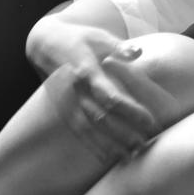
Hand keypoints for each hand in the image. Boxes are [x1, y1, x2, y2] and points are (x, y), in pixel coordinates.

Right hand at [43, 38, 180, 162]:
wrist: (43, 44)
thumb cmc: (79, 38)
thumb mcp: (99, 37)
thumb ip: (119, 47)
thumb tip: (138, 52)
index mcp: (86, 70)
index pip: (109, 95)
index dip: (129, 110)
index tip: (149, 121)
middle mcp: (75, 89)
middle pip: (100, 117)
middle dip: (123, 133)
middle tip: (145, 145)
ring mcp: (67, 100)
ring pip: (88, 128)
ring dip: (108, 144)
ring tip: (130, 156)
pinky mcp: (62, 107)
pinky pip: (77, 130)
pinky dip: (92, 144)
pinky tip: (107, 158)